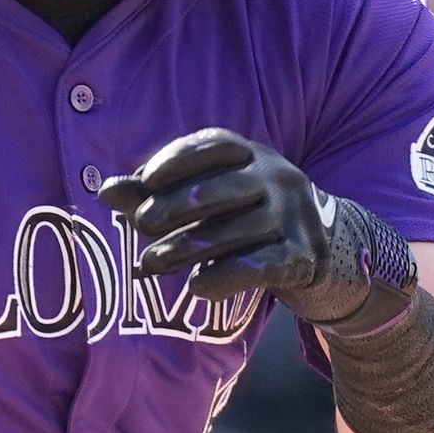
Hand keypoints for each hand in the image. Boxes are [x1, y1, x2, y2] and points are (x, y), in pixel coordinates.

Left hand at [97, 128, 401, 326]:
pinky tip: (195, 288)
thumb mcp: (211, 199)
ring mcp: (293, 216)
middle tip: (139, 227)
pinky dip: (224, 277)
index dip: (179, 159)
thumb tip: (104, 190)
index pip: (216, 144)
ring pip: (232, 232)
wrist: (329, 253)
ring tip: (148, 266)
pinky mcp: (302, 256)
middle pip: (219, 190)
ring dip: (185, 250)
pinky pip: (258, 265)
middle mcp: (278, 178)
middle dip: (174, 209)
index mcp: (253, 155)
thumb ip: (158, 193)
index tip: (145, 179)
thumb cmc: (250, 219)